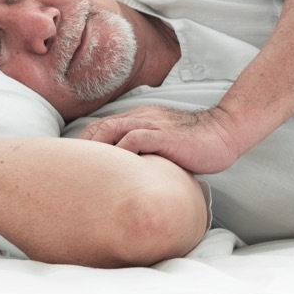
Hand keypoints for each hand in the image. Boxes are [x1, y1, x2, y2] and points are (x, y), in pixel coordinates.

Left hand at [78, 105, 242, 173]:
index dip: (84, 145)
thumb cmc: (196, 145)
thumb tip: (127, 175)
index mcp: (139, 120)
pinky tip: (113, 170)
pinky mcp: (163, 135)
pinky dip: (119, 152)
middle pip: (99, 127)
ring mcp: (151, 125)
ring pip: (110, 130)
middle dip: (80, 149)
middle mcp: (141, 118)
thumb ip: (145, 152)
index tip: (73, 167)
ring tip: (84, 172)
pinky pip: (133, 139)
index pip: (101, 127)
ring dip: (94, 150)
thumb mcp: (164, 144)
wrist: (224, 133)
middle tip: (69, 173)